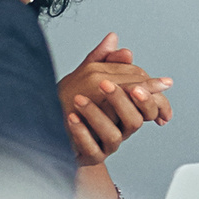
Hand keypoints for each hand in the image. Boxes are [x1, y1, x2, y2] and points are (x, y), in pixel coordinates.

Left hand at [58, 33, 172, 165]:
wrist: (55, 131)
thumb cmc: (75, 101)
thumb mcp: (89, 76)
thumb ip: (103, 59)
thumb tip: (117, 42)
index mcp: (127, 109)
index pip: (144, 101)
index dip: (143, 91)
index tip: (133, 81)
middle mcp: (121, 128)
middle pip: (135, 119)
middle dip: (122, 101)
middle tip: (105, 84)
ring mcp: (106, 144)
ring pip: (113, 135)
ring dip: (97, 115)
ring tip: (78, 99)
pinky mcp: (90, 156)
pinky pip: (90, 148)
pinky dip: (82, 133)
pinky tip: (71, 118)